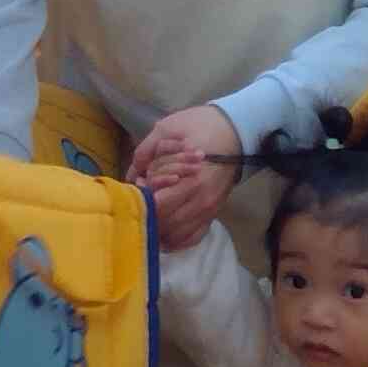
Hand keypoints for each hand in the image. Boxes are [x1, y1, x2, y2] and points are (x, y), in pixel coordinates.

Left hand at [129, 105, 240, 249]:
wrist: (236, 130)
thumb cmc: (201, 126)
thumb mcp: (168, 128)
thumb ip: (145, 152)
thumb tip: (132, 175)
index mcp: (190, 179)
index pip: (158, 206)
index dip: (142, 201)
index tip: (137, 189)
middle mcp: (201, 200)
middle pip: (165, 223)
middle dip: (147, 216)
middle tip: (140, 202)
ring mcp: (209, 209)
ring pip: (177, 234)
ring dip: (159, 230)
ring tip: (148, 217)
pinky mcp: (214, 212)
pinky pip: (193, 237)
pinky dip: (177, 240)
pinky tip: (164, 234)